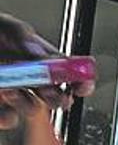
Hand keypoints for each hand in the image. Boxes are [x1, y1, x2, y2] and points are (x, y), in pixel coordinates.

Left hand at [0, 12, 94, 127]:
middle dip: (57, 96)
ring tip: (11, 91)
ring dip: (26, 103)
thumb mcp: (1, 26)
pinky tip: (1, 105)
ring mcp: (9, 93)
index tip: (82, 83)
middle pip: (55, 93)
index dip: (79, 76)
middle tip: (51, 94)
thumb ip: (19, 33)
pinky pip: (8, 119)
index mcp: (32, 54)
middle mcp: (24, 75)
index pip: (66, 68)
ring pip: (32, 108)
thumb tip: (37, 48)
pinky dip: (6, 116)